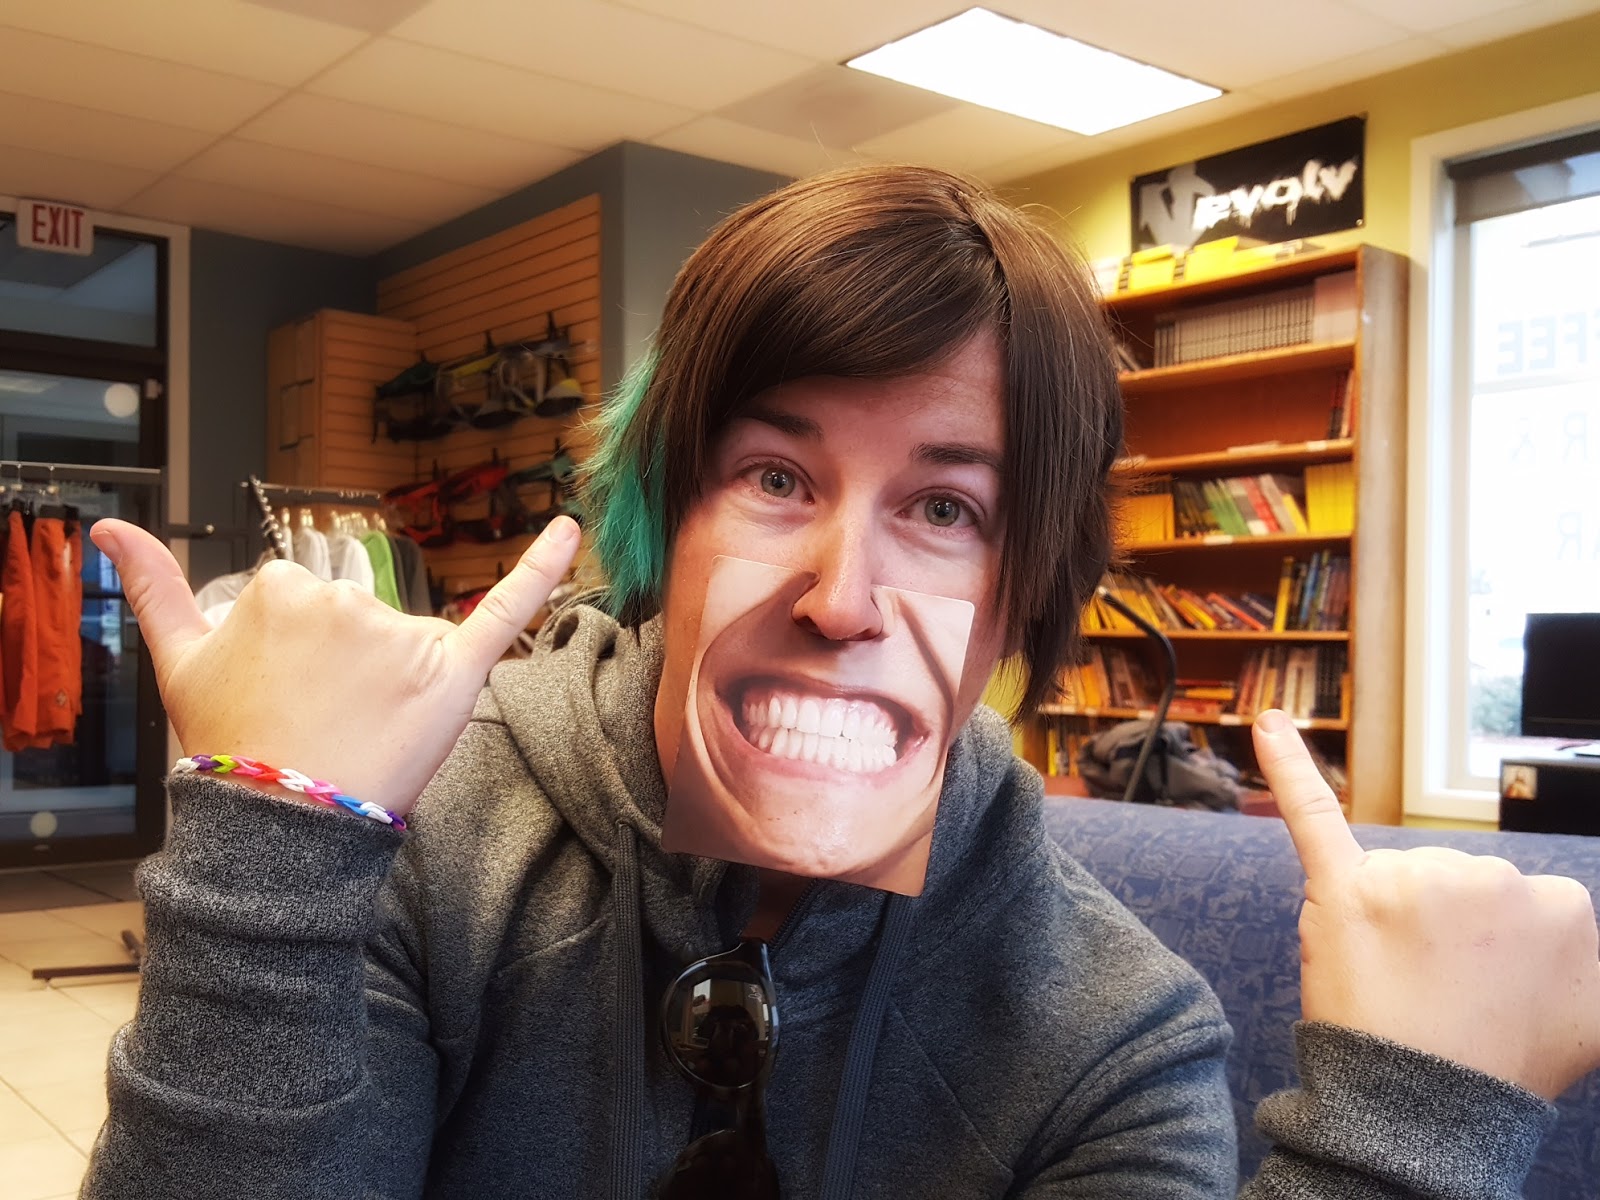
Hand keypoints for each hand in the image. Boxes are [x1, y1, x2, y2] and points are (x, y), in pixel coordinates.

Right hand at [92, 517, 581, 816]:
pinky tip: (571, 529)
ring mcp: (399, 637)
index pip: (303, 600)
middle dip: (342, 666)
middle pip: (357, 617)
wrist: (278, 827)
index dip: (295, 654)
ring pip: (405, 639)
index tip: (280, 696)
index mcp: (281, 590)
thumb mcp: (179, 663)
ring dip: (388, 682)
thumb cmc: (231, 746)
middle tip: (315, 723)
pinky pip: (505, 611)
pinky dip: (544, 566)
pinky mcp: (453, 670)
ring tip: (355, 731)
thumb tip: (108, 528)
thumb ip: (153, 587)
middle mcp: (342, 604)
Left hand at [1255, 708, 1599, 1100]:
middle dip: (1441, 939)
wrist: (1422, 1111)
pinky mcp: (1346, 884)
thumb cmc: (1500, 1067)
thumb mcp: (1592, 1020)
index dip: (1493, 955)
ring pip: (1399, 882)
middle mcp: (1493, 878)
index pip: (1515, 904)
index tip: (1490, 994)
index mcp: (1561, 902)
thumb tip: (1576, 930)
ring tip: (1405, 989)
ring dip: (1392, 928)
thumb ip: (1588, 964)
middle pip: (1453, 887)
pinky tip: (1266, 724)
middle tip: (1441, 998)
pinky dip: (1285, 764)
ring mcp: (1418, 879)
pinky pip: (1310, 813)